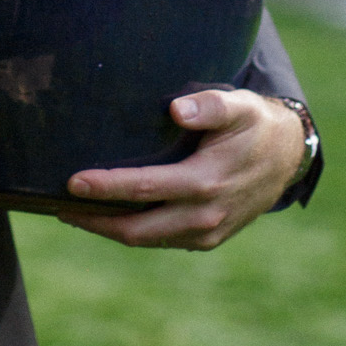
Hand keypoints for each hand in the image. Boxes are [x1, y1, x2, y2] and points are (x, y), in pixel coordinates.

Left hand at [52, 88, 312, 250]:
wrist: (288, 158)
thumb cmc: (255, 125)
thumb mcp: (239, 106)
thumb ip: (210, 106)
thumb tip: (176, 110)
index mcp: (206, 183)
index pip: (144, 189)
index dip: (106, 187)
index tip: (72, 182)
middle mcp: (204, 215)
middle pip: (135, 229)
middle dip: (94, 220)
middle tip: (58, 206)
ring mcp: (205, 233)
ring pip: (145, 239)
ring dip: (108, 229)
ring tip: (74, 212)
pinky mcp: (206, 240)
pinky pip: (159, 240)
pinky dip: (132, 231)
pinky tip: (110, 217)